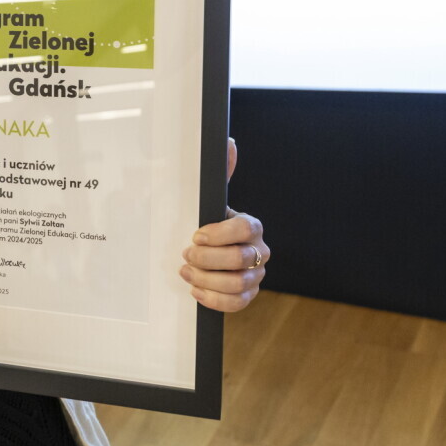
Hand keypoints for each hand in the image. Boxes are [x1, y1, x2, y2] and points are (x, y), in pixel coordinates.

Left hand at [179, 137, 268, 311]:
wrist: (208, 251)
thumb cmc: (207, 222)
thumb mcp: (209, 199)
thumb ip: (219, 174)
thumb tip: (228, 142)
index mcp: (251, 225)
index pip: (244, 229)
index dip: (219, 234)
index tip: (195, 234)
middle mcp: (259, 251)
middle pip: (239, 259)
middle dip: (207, 259)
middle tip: (185, 254)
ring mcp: (256, 275)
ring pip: (237, 284)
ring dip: (206, 280)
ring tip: (186, 272)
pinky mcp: (248, 295)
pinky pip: (237, 304)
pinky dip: (214, 299)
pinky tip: (195, 291)